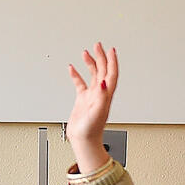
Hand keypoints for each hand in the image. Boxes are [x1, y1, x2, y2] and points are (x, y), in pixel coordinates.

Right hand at [66, 43, 117, 171]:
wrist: (83, 140)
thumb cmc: (91, 129)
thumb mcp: (98, 112)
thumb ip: (102, 96)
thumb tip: (105, 82)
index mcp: (106, 94)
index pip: (112, 73)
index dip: (112, 60)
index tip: (110, 49)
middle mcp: (100, 93)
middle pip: (103, 70)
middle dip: (101, 56)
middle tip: (97, 45)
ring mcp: (91, 96)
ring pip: (92, 75)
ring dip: (90, 63)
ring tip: (85, 52)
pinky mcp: (82, 100)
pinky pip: (80, 84)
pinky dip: (76, 75)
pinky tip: (72, 69)